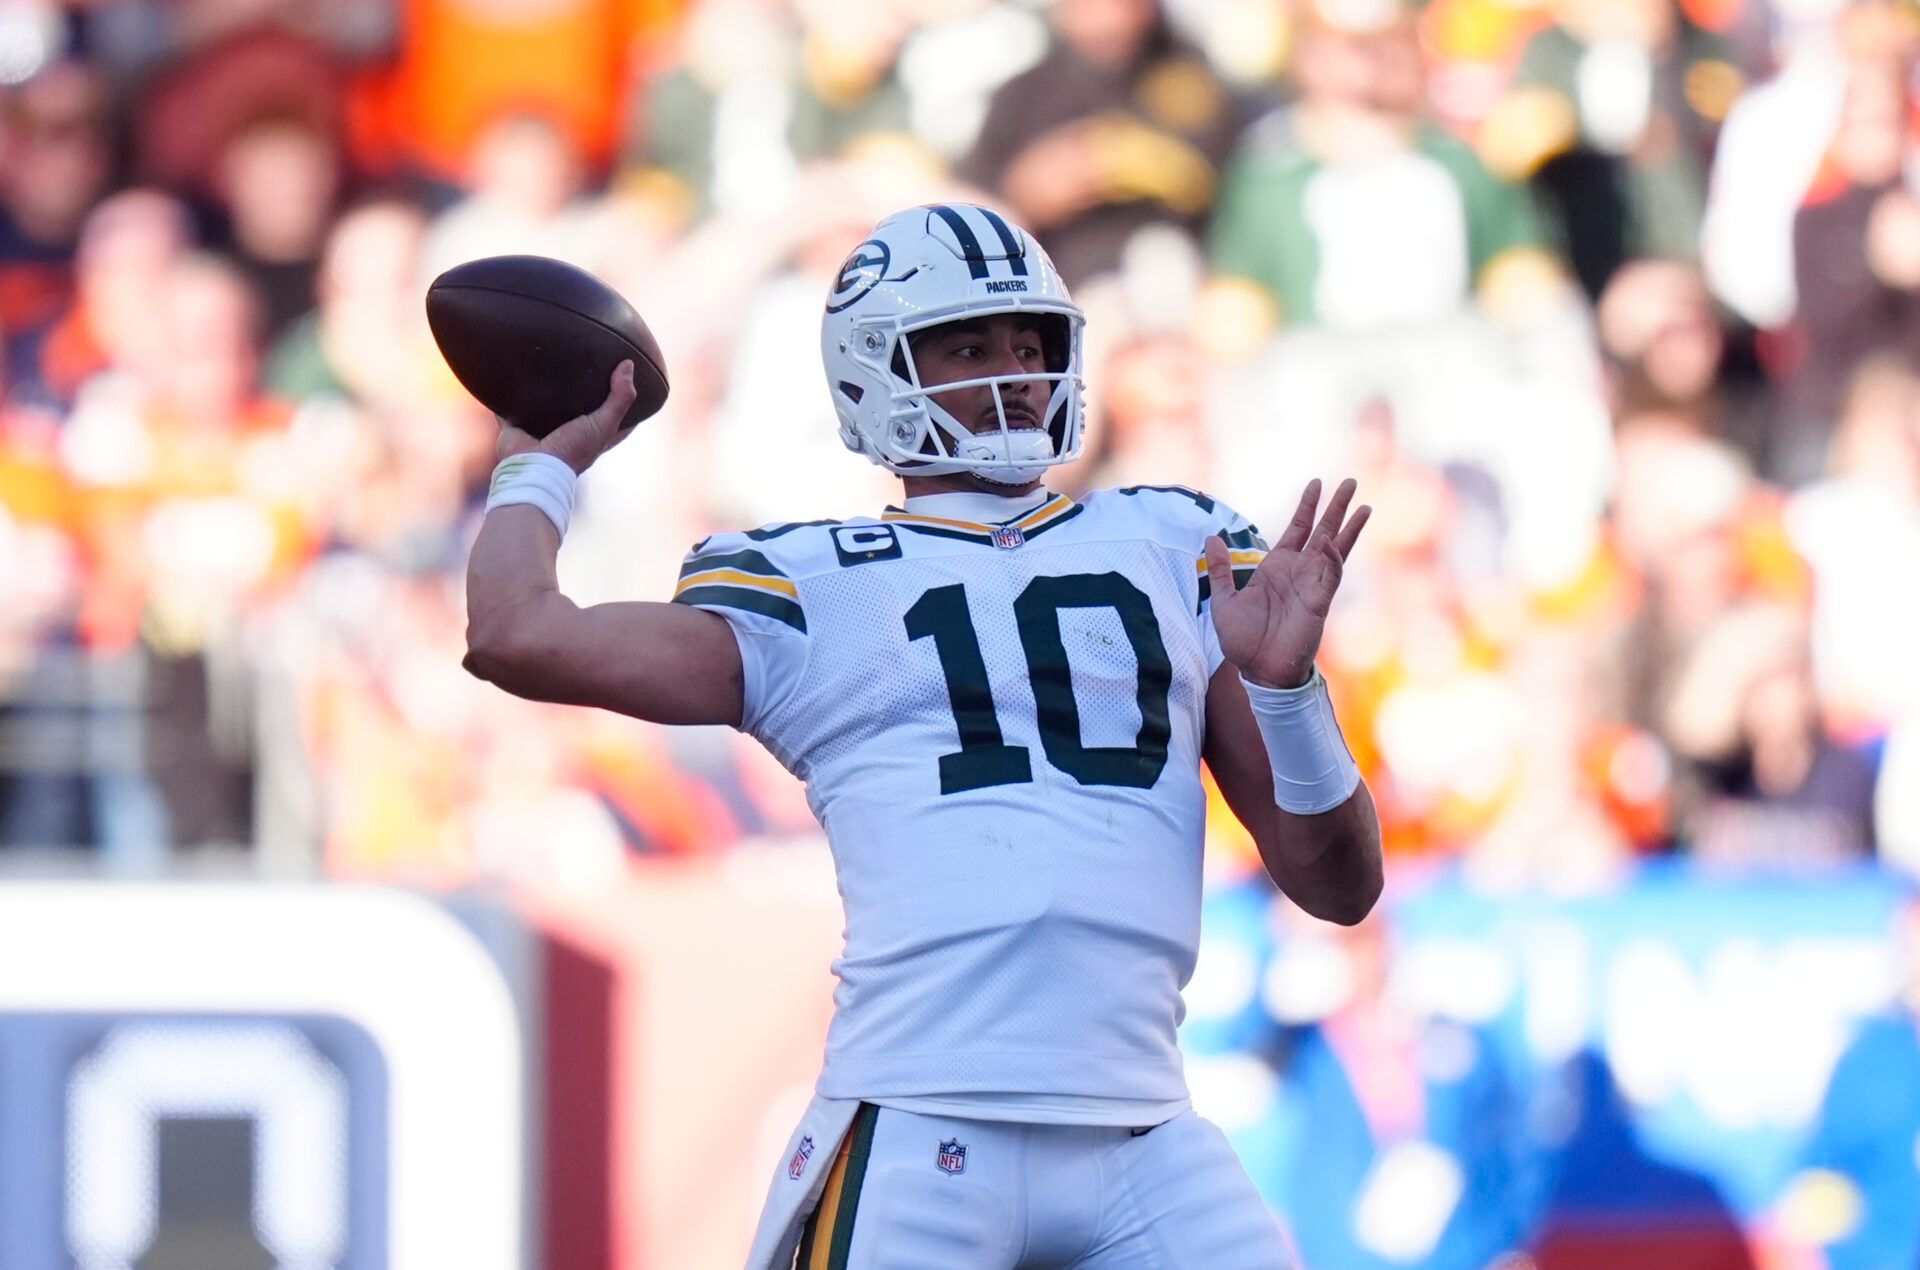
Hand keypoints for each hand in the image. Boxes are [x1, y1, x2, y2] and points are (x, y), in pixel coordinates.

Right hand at [495, 360, 638, 474]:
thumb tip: (628, 365)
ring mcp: (542, 428)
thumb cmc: (572, 450)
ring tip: (551, 358)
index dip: (622, 400)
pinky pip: (514, 403)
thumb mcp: (604, 424)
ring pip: (546, 403)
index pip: (614, 416)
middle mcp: (568, 432)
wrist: (533, 465)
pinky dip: (512, 391)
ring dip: (547, 388)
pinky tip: (515, 369)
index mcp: (591, 436)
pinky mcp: (518, 422)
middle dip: (581, 389)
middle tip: (585, 362)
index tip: (625, 378)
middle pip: (578, 407)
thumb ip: (620, 398)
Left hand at [1207, 478, 1369, 688]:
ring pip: (1336, 548)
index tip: (1316, 483)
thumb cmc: (1243, 641)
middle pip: (1323, 530)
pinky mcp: (1319, 601)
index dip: (1307, 506)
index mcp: (1277, 567)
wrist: (1258, 670)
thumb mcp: (1223, 600)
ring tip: (1365, 505)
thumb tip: (1211, 537)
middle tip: (1351, 482)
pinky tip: (1333, 541)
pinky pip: (1330, 574)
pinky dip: (1333, 558)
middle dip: (1336, 507)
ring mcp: (1312, 584)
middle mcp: (1299, 571)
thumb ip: (1221, 569)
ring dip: (1349, 527)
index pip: (1297, 528)